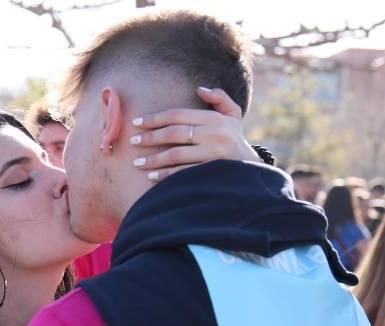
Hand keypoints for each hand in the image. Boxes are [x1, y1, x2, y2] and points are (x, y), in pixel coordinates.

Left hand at [131, 86, 260, 181]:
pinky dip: (166, 175)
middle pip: (174, 133)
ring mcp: (213, 154)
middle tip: (132, 141)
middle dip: (150, 137)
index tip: (136, 123)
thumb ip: (220, 99)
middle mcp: (215, 134)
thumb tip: (199, 89)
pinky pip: (183, 173)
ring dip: (154, 159)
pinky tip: (151, 177)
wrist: (252, 170)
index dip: (155, 118)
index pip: (178, 115)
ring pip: (176, 154)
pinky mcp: (211, 173)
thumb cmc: (235, 140)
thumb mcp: (233, 116)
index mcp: (215, 119)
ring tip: (137, 163)